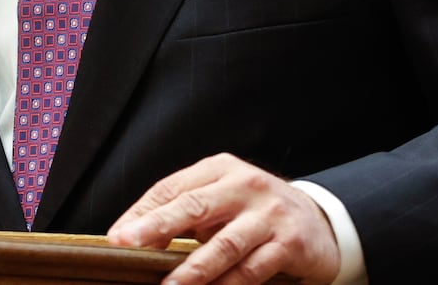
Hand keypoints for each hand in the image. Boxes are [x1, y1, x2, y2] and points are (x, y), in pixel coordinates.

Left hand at [107, 153, 340, 284]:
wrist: (320, 222)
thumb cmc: (257, 211)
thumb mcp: (222, 200)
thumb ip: (187, 212)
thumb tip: (137, 236)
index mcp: (221, 169)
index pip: (173, 188)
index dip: (142, 212)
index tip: (117, 235)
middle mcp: (245, 184)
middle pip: (194, 206)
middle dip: (158, 226)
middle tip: (128, 244)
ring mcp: (270, 213)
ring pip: (225, 243)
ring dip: (193, 269)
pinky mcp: (289, 242)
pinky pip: (253, 268)